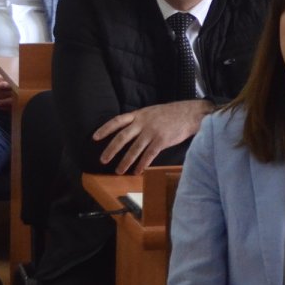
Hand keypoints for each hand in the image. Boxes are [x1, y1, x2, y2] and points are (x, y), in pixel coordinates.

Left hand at [95, 100, 211, 173]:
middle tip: (103, 160)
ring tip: (119, 171)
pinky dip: (142, 164)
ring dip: (125, 161)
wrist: (190, 113)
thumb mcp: (151, 112)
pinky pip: (148, 155)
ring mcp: (152, 131)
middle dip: (111, 150)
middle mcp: (143, 123)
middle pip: (122, 137)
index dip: (105, 129)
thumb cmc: (171, 114)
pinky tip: (137, 171)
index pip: (117, 121)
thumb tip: (128, 131)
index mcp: (139, 115)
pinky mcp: (162, 140)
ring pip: (134, 149)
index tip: (94, 138)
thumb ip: (139, 120)